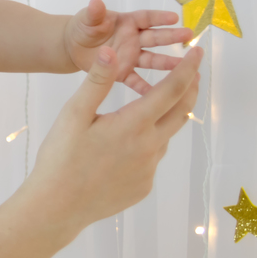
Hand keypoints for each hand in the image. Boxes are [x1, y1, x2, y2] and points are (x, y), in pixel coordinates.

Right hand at [26, 44, 202, 232]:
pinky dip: (146, 145)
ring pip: (164, 137)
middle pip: (182, 112)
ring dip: (164, 118)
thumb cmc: (61, 157)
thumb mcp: (74, 114)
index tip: (198, 51)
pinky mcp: (143, 186)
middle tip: (191, 72)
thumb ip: (97, 82)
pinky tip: (121, 148)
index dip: (188, 68)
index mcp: (134, 124)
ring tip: (147, 110)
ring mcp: (149, 170)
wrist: (57, 206)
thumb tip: (112, 51)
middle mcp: (149, 147)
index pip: (172, 90)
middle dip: (190, 89)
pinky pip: (151, 159)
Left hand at [64, 0, 192, 94]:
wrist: (73, 46)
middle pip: (155, 38)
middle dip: (171, 37)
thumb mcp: (87, 19)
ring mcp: (131, 57)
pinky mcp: (123, 73)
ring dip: (167, 63)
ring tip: (184, 66)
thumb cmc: (84, 27)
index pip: (146, 18)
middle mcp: (134, 39)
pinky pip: (136, 81)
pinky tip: (159, 95)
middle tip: (189, 36)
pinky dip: (145, 88)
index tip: (174, 18)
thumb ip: (94, 13)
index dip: (159, 17)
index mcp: (127, 22)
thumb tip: (95, 2)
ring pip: (151, 59)